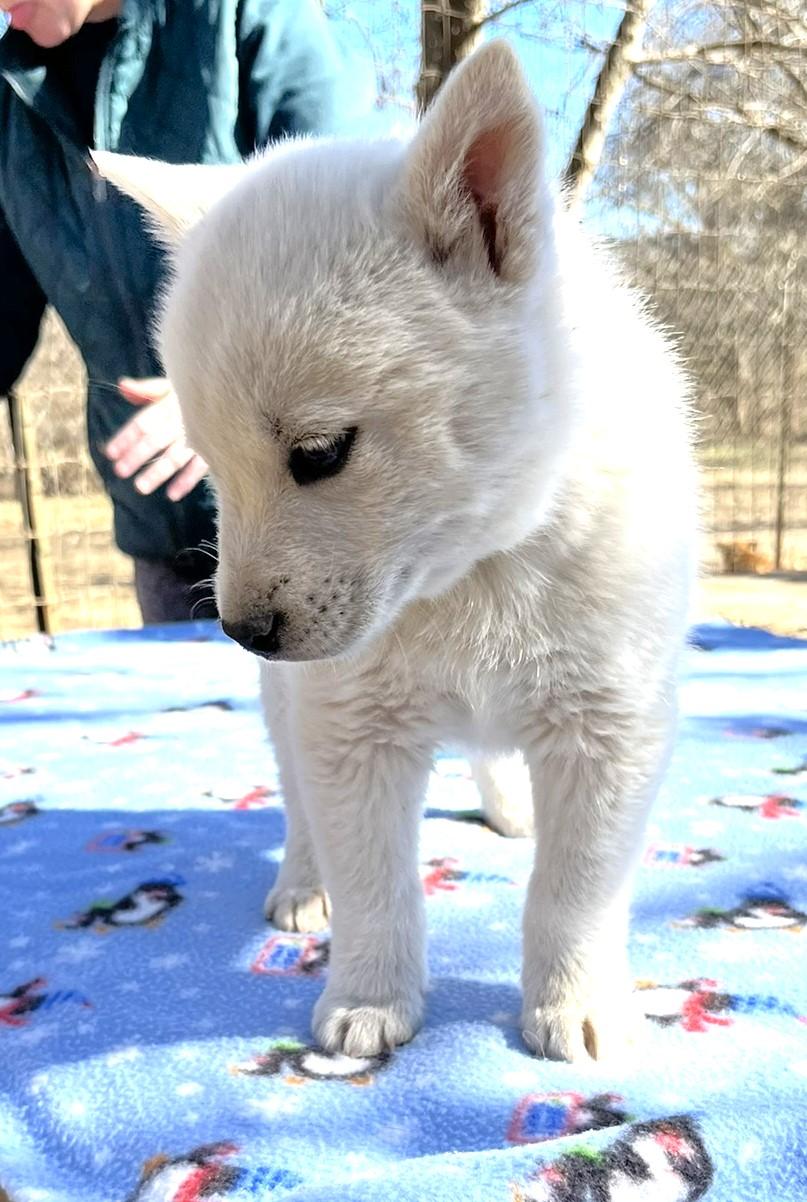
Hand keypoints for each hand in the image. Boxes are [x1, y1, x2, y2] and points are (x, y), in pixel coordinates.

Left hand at [104, 377, 207, 501]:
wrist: (236, 393)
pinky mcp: (216, 448)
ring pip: (175, 456)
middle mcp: (182, 421)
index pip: (143, 422)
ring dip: (157, 473)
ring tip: (140, 487)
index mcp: (169, 404)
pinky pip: (200, 466)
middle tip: (120, 472)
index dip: (126, 437)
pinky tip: (172, 495)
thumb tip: (122, 386)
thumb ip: (148, 389)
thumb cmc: (199, 391)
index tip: (110, 453)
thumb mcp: (173, 385)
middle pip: (155, 440)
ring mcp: (200, 436)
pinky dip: (187, 480)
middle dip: (137, 456)